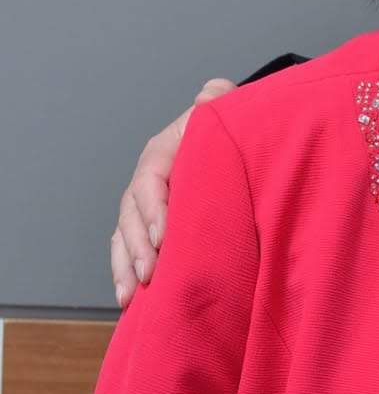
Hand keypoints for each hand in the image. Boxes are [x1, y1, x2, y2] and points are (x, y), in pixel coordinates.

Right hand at [111, 78, 234, 306]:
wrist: (240, 146)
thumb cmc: (236, 132)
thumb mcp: (231, 115)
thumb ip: (222, 104)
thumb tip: (212, 92)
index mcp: (166, 149)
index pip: (151, 176)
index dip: (153, 206)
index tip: (162, 235)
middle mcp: (148, 177)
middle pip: (131, 212)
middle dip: (137, 245)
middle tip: (150, 272)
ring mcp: (145, 205)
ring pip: (123, 236)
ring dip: (125, 265)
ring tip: (133, 294)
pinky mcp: (147, 229)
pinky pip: (126, 251)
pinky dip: (125, 274)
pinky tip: (128, 301)